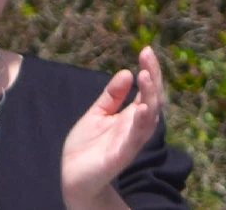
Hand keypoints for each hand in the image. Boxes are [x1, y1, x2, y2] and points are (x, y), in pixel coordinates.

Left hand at [61, 46, 165, 207]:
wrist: (72, 177)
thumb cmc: (86, 147)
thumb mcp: (97, 114)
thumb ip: (111, 96)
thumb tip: (126, 72)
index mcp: (131, 115)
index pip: (147, 90)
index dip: (149, 70)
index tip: (146, 50)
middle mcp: (136, 126)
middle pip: (153, 99)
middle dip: (153, 77)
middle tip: (147, 56)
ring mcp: (131, 140)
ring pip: (149, 116)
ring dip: (150, 96)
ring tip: (146, 75)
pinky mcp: (121, 155)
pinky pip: (135, 138)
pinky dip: (140, 123)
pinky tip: (141, 108)